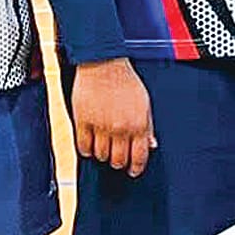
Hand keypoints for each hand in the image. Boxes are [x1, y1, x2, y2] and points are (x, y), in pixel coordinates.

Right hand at [72, 58, 154, 175]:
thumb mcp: (144, 103)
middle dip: (119, 163)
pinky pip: (83, 146)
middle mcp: (121, 128)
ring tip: (104, 147)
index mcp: (138, 124)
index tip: (133, 171)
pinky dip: (87, 150)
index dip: (136, 168)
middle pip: (118, 160)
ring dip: (103, 155)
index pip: (139, 157)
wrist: (103, 63)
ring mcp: (101, 125)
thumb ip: (148, 126)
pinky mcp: (83, 121)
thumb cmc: (125, 81)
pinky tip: (90, 144)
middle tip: (117, 159)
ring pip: (101, 156)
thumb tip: (151, 146)